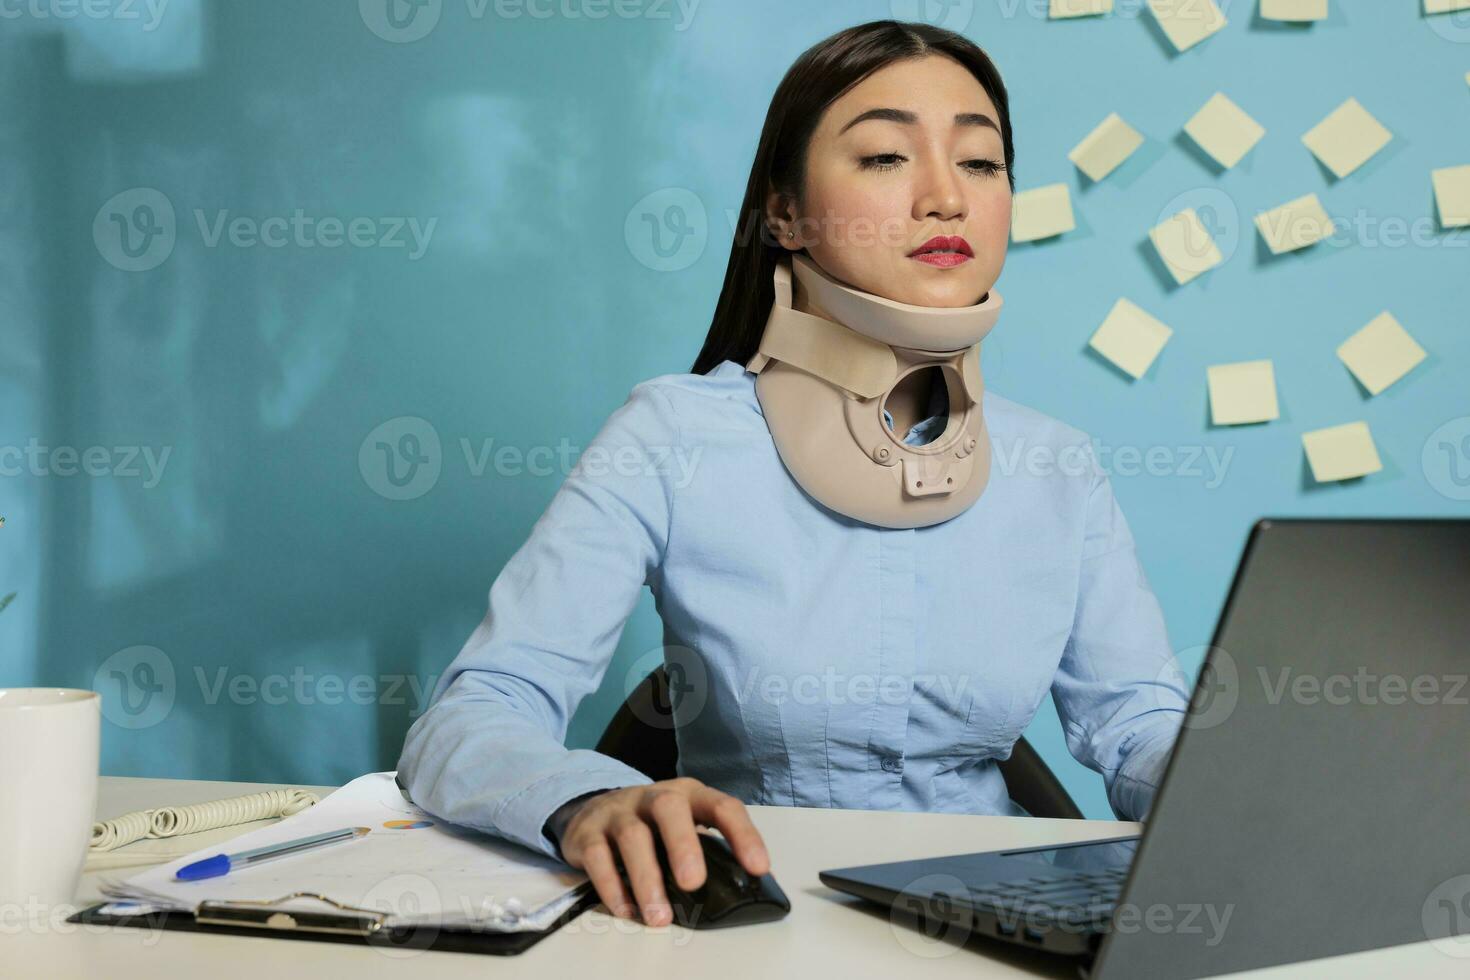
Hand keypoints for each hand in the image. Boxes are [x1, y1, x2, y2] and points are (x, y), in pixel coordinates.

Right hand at [555, 777, 769, 925]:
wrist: (594, 810)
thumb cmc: (653, 826)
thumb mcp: (685, 827)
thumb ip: (713, 850)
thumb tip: (757, 886)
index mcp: (690, 795)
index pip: (722, 806)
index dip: (742, 834)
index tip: (758, 868)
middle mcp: (655, 796)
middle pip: (669, 808)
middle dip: (683, 845)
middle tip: (693, 884)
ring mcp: (619, 811)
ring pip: (632, 836)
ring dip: (646, 878)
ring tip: (659, 916)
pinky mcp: (588, 832)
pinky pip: (597, 856)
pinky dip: (611, 886)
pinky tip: (626, 909)